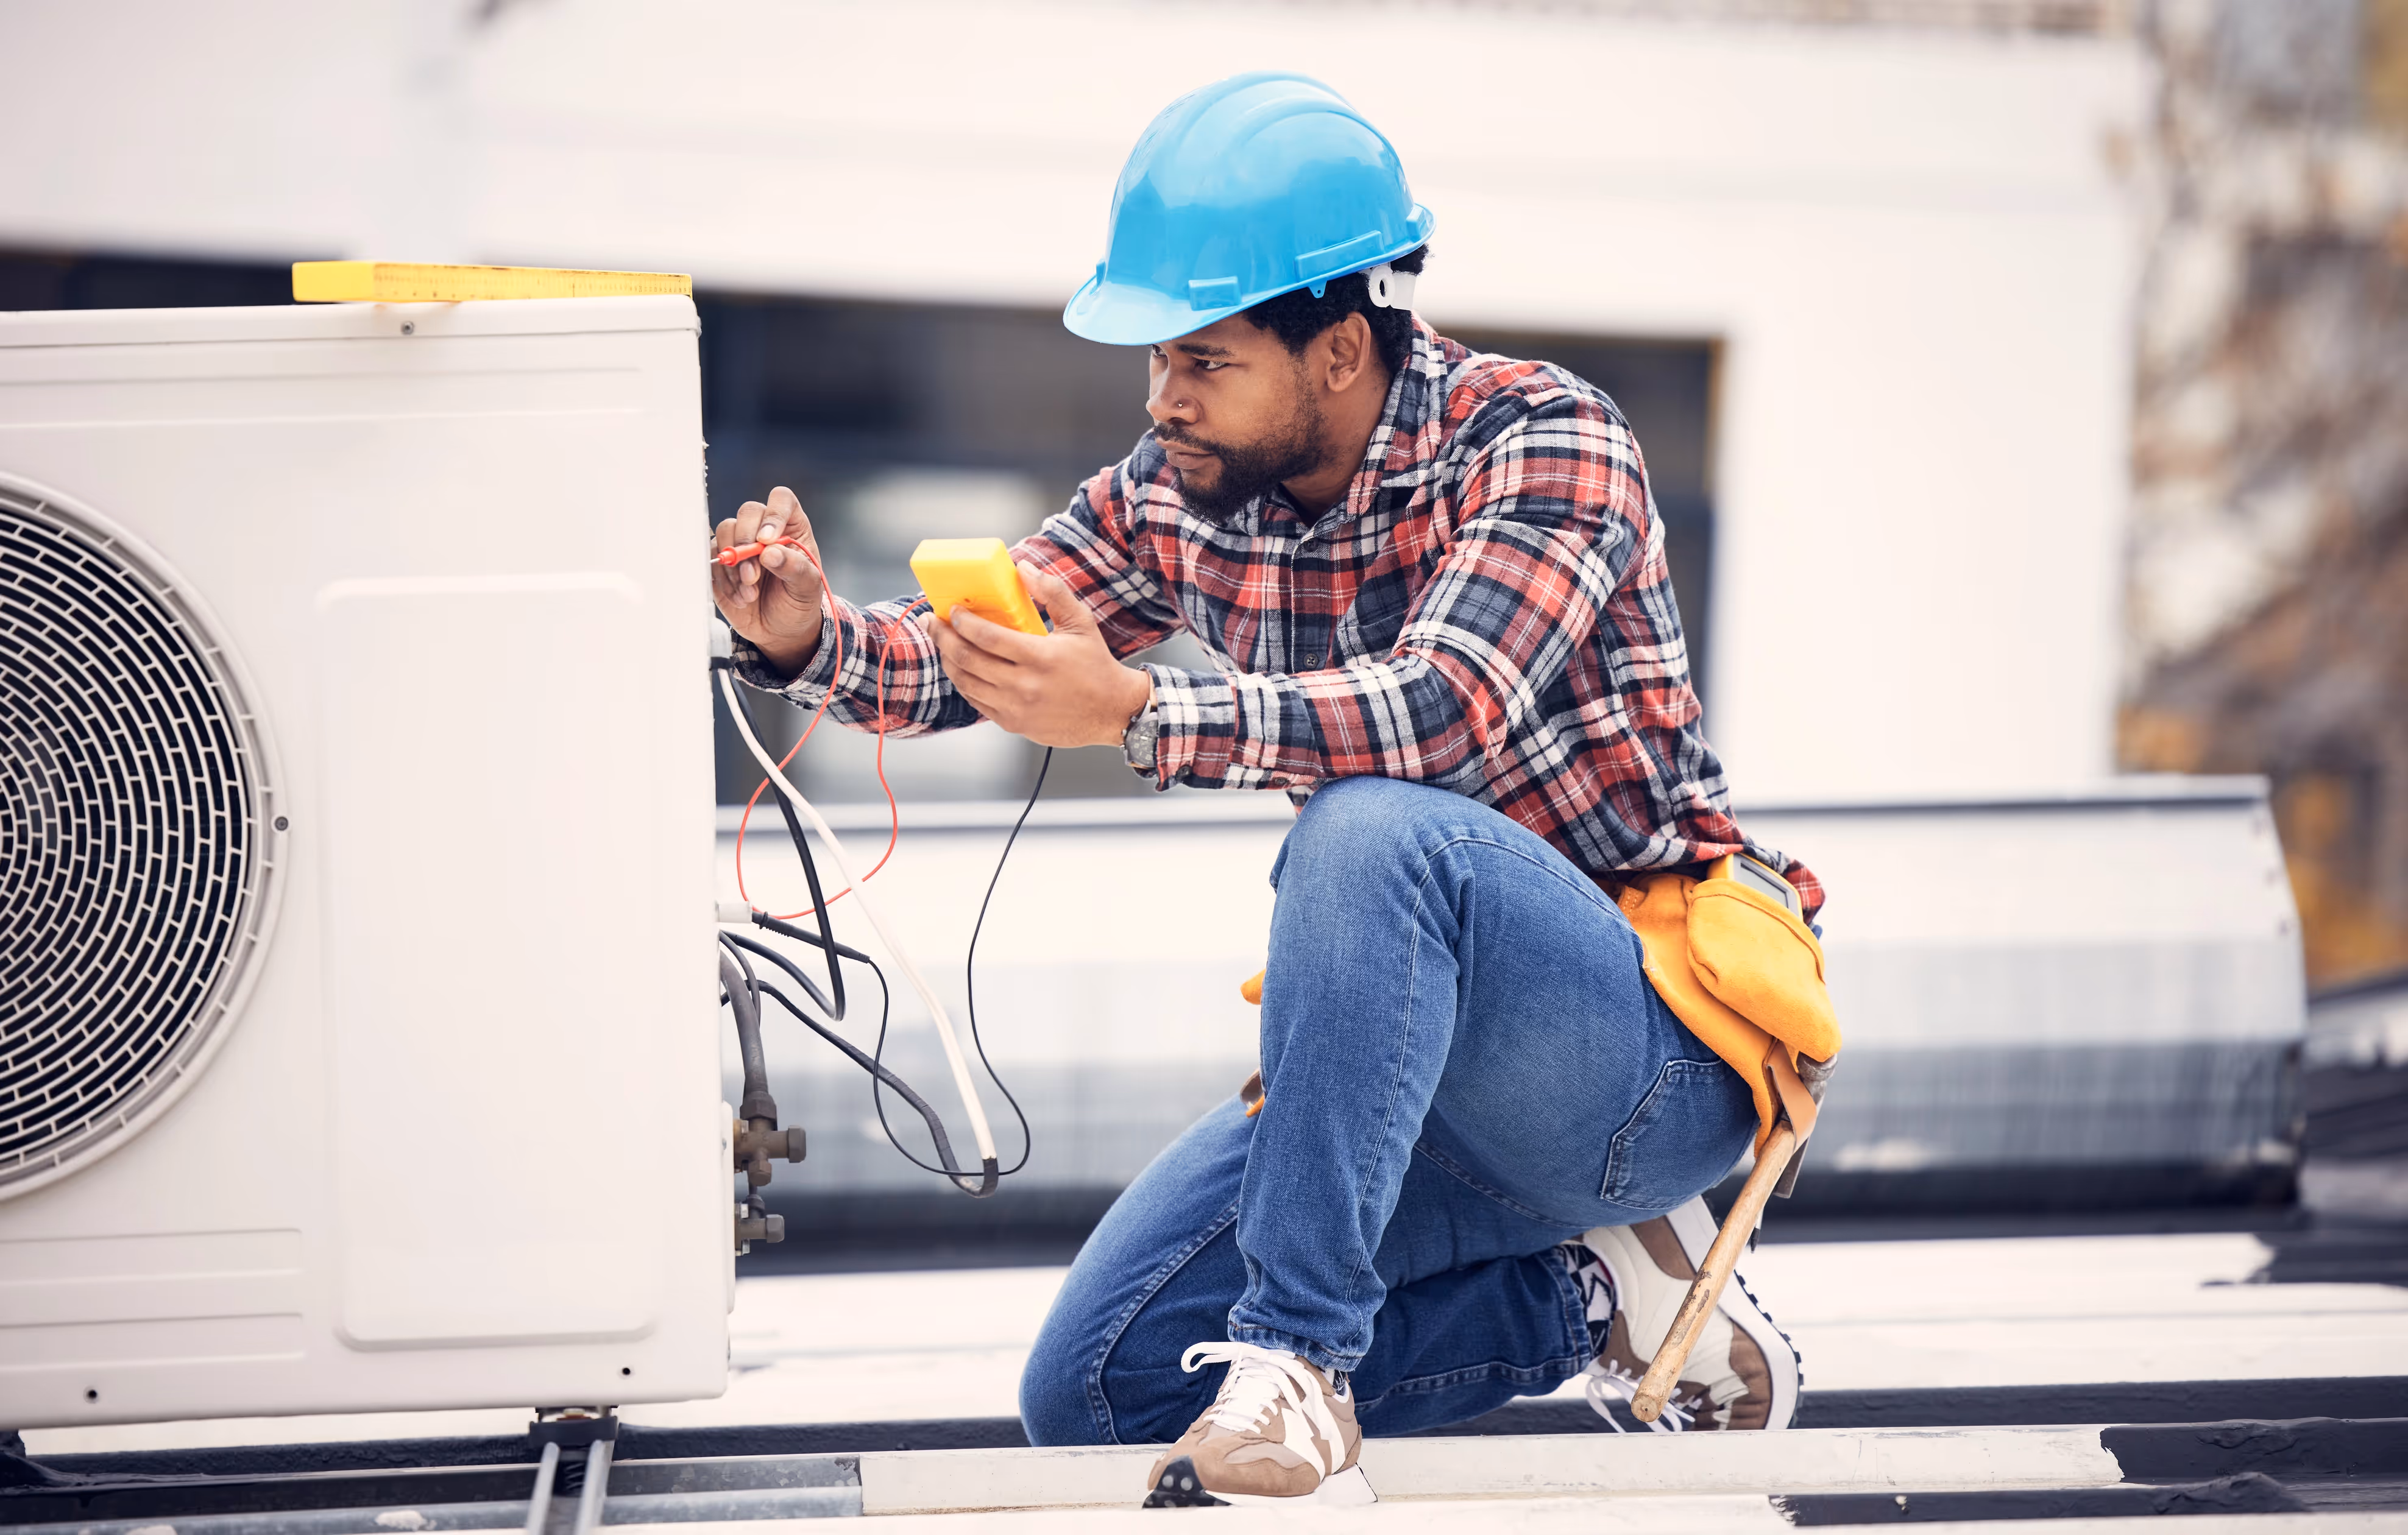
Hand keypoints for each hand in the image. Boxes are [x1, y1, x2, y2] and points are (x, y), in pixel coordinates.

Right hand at [710, 486, 825, 674]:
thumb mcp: (807, 588)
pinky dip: (724, 581)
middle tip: (753, 576)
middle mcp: (764, 530)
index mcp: (791, 528)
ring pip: (725, 531)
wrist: (780, 630)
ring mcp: (740, 544)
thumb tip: (770, 551)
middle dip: (746, 543)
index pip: (781, 500)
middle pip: (748, 512)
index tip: (767, 540)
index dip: (773, 514)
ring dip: (734, 565)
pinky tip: (741, 598)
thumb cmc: (798, 602)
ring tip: (750, 593)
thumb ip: (794, 568)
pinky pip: (712, 558)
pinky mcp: (721, 562)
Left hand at [923, 563, 1152, 749]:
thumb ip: (1052, 592)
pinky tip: (961, 668)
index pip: (986, 636)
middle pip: (967, 659)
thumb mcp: (1080, 622)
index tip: (951, 610)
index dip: (961, 621)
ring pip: (966, 683)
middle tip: (932, 622)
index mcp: (1039, 657)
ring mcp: (1016, 708)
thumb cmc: (1096, 664)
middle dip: (942, 638)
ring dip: (947, 660)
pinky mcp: (1013, 724)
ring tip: (942, 644)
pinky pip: (977, 702)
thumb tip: (1022, 568)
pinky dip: (964, 683)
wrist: (1112, 711)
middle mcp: (1024, 685)